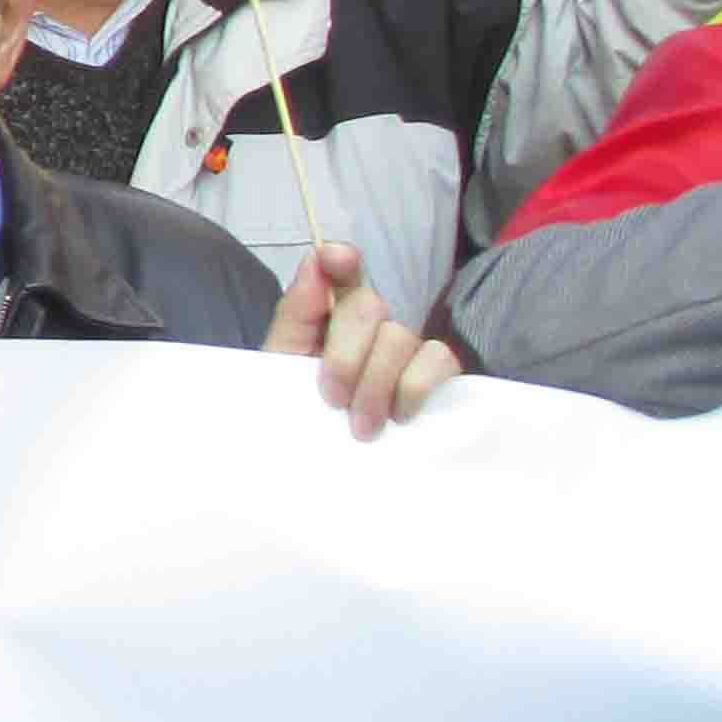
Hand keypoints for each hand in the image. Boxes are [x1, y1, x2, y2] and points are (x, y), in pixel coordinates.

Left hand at [262, 241, 457, 439]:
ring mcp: (405, 345)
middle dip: (346, 357)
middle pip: (369, 305)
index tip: (335, 260)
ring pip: (400, 336)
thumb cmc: (299, 410)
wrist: (319, 462)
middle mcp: (371, 321)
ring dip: (377, 384)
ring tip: (361, 426)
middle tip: (332, 400)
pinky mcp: (437, 371)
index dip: (340, 260)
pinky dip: (416, 387)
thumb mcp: (282, 366)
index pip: (339, 269)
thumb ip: (296, 314)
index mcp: (328, 314)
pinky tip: (400, 416)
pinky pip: (439, 359)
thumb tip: (316, 259)